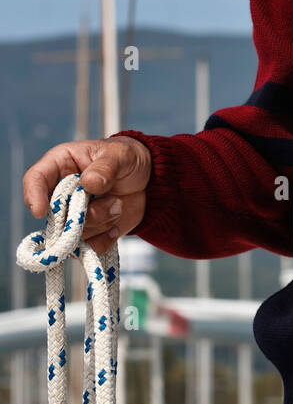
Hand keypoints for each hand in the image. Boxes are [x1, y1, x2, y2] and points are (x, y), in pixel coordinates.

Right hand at [23, 137, 152, 255]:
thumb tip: (89, 183)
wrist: (147, 181)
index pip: (35, 179)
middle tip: (113, 202)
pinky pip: (88, 248)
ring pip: (73, 234)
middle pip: (54, 215)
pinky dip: (105, 239)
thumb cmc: (126, 159)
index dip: (34, 196)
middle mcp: (61, 194)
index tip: (42, 212)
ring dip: (101, 222)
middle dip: (81, 215)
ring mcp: (73, 217)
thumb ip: (105, 167)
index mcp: (60, 165)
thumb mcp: (120, 155)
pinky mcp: (88, 233)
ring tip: (118, 204)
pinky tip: (117, 224)